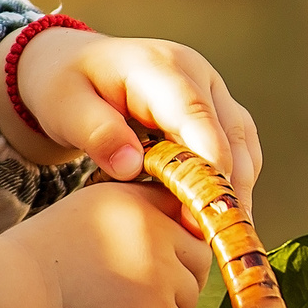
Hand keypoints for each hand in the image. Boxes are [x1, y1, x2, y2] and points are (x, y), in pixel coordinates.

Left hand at [0, 25, 261, 222]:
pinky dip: (231, 186)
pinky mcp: (217, 114)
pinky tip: (214, 220)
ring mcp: (212, 93)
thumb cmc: (64, 86)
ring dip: (233, 193)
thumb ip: (96, 132)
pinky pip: (239, 152)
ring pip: (242, 147)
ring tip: (216, 240)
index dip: (206, 164)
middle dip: (223, 190)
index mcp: (159, 67)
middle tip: (210, 241)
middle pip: (230, 136)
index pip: (195, 115)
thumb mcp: (65, 105)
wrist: (71, 66)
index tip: (202, 212)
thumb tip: (132, 167)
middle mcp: (198, 75)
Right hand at [0, 182, 205, 307]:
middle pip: (199, 259)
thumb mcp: (83, 217)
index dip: (179, 243)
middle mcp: (151, 228)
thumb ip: (127, 223)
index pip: (187, 214)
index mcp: (131, 199)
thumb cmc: (33, 265)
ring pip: (190, 303)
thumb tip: (175, 251)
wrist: (6, 298)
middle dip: (179, 281)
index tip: (163, 263)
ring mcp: (157, 273)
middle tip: (143, 298)